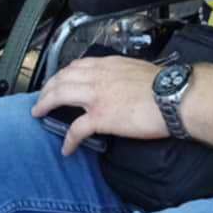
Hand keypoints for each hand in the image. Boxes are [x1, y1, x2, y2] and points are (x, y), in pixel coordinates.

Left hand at [30, 54, 167, 155]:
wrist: (173, 96)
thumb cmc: (164, 85)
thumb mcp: (137, 70)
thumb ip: (123, 74)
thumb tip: (121, 83)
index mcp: (108, 65)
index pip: (77, 65)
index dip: (63, 73)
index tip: (58, 80)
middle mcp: (97, 76)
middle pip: (61, 78)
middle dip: (47, 88)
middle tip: (41, 97)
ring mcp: (96, 96)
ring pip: (60, 95)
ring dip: (45, 104)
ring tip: (39, 113)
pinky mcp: (100, 117)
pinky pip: (76, 129)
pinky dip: (68, 139)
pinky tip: (66, 148)